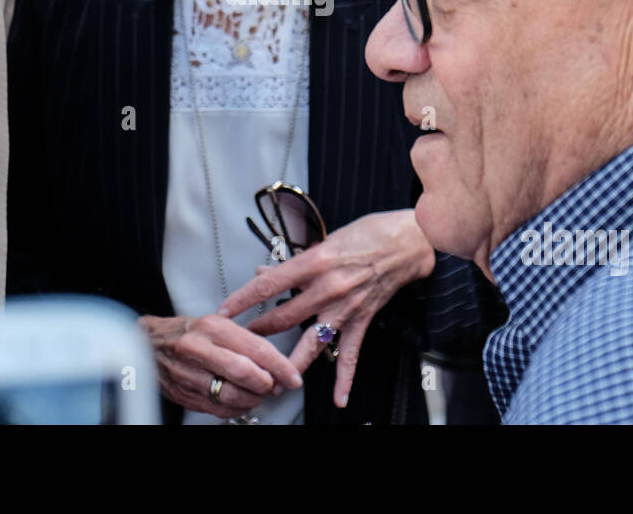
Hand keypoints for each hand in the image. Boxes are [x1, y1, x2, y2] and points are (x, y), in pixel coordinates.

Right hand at [137, 314, 303, 418]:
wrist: (149, 343)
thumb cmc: (188, 332)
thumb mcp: (218, 323)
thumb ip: (246, 341)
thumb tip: (275, 363)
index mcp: (211, 327)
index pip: (255, 348)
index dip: (279, 366)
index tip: (292, 376)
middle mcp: (198, 349)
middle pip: (244, 373)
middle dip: (266, 384)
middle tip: (274, 385)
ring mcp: (188, 374)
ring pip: (232, 395)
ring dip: (252, 399)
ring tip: (257, 392)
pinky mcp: (183, 394)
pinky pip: (218, 409)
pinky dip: (235, 408)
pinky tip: (239, 400)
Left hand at [217, 209, 434, 408]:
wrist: (407, 242)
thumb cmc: (368, 234)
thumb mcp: (326, 239)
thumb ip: (294, 261)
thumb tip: (266, 271)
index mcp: (316, 261)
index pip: (270, 283)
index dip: (244, 298)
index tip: (225, 309)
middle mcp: (329, 286)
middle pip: (285, 316)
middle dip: (259, 332)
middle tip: (240, 342)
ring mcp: (346, 306)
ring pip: (312, 340)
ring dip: (290, 360)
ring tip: (272, 378)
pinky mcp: (362, 319)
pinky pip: (351, 353)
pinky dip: (345, 377)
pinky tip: (339, 397)